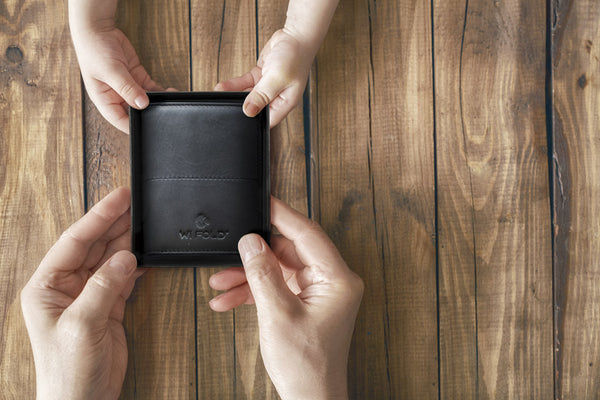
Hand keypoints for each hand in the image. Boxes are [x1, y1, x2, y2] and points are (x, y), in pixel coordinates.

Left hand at [21, 188, 142, 399]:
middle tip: (134, 202)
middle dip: (113, 223)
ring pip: (109, 258)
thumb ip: (103, 287)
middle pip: (93, 245)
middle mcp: (66, 287)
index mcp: (47, 286)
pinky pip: (122, 277)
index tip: (118, 198)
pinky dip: (135, 265)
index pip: (74, 241)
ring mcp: (88, 296)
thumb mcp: (81, 325)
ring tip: (143, 222)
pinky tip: (145, 253)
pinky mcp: (107, 307)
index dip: (97, 217)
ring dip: (126, 241)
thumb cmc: (68, 371)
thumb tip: (125, 257)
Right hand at [71, 26, 163, 132]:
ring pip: (146, 101)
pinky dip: (160, 91)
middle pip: (136, 112)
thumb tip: (142, 104)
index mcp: (105, 100)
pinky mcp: (137, 77)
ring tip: (170, 101)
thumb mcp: (111, 71)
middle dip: (149, 113)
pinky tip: (169, 92)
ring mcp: (128, 88)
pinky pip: (151, 89)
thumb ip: (127, 88)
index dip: (135, 127)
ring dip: (157, 102)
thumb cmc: (94, 50)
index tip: (150, 127)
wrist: (97, 29)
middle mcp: (117, 97)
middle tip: (164, 113)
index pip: (121, 121)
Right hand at [208, 198, 363, 399]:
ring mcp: (319, 291)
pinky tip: (229, 298)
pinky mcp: (307, 301)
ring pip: (280, 267)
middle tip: (231, 250)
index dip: (282, 215)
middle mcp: (333, 281)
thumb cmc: (306, 365)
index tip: (263, 201)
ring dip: (250, 274)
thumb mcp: (277, 315)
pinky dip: (255, 289)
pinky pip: (279, 284)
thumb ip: (263, 273)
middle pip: (290, 249)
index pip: (308, 234)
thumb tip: (251, 242)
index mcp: (337, 279)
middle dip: (256, 252)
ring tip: (221, 282)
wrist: (310, 397)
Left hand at [215, 29, 313, 127]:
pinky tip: (224, 86)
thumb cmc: (295, 56)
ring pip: (247, 95)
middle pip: (255, 108)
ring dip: (234, 94)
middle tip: (226, 105)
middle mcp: (276, 97)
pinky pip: (245, 84)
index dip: (253, 120)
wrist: (295, 36)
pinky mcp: (260, 77)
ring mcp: (267, 87)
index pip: (267, 120)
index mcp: (285, 102)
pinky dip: (235, 85)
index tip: (239, 116)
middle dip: (240, 107)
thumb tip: (249, 111)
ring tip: (220, 93)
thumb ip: (262, 95)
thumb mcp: (277, 77)